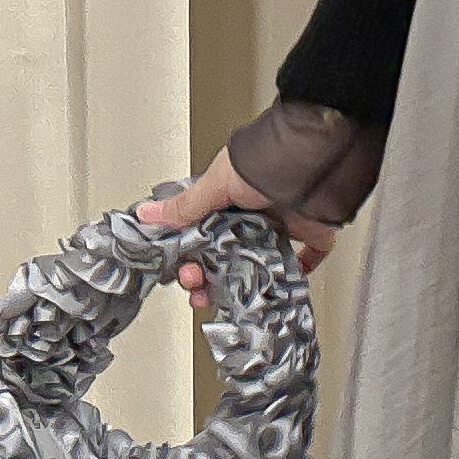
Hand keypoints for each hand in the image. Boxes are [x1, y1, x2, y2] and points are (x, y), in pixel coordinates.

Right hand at [134, 145, 341, 310]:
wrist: (311, 161)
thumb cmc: (264, 162)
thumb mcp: (216, 183)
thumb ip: (185, 205)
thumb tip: (146, 213)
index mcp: (228, 202)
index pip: (202, 239)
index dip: (190, 261)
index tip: (184, 276)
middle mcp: (254, 216)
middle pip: (226, 257)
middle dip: (209, 279)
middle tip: (200, 290)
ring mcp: (281, 226)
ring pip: (257, 265)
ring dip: (242, 284)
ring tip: (228, 297)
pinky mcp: (310, 234)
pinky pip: (307, 258)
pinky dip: (297, 272)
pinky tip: (281, 284)